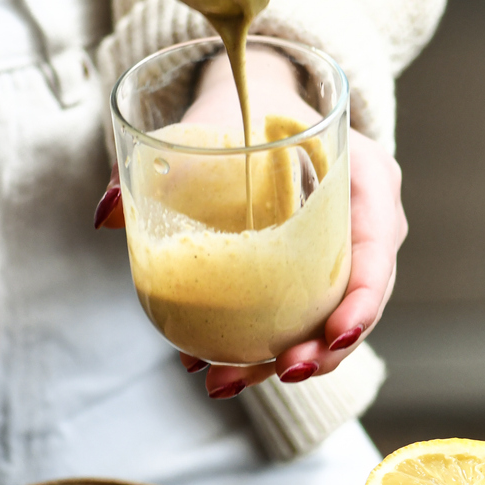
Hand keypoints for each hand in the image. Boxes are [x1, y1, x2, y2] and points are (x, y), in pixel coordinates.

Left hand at [93, 49, 407, 396]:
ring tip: (228, 384)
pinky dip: (266, 344)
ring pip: (332, 319)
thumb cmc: (246, 104)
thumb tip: (107, 214)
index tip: (332, 334)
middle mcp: (367, 220)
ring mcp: (347, 250)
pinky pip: (305, 315)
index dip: (363, 298)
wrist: (257, 101)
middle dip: (326, 348)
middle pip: (362, 299)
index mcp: (366, 177)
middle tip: (282, 373)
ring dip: (288, 360)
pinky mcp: (320, 271)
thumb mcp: (214, 119)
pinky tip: (218, 367)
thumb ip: (163, 158)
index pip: (378, 247)